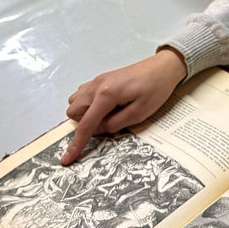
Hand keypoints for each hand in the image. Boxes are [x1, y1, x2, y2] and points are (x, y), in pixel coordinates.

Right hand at [62, 49, 186, 164]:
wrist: (162, 67)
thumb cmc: (155, 89)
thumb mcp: (139, 114)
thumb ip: (115, 124)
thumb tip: (98, 130)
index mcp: (106, 95)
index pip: (85, 124)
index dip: (76, 144)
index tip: (66, 159)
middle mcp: (96, 86)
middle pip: (73, 112)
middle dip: (84, 123)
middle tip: (106, 123)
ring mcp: (97, 80)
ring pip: (75, 102)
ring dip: (84, 113)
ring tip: (108, 114)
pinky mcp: (101, 79)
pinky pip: (83, 94)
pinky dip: (88, 104)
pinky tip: (106, 105)